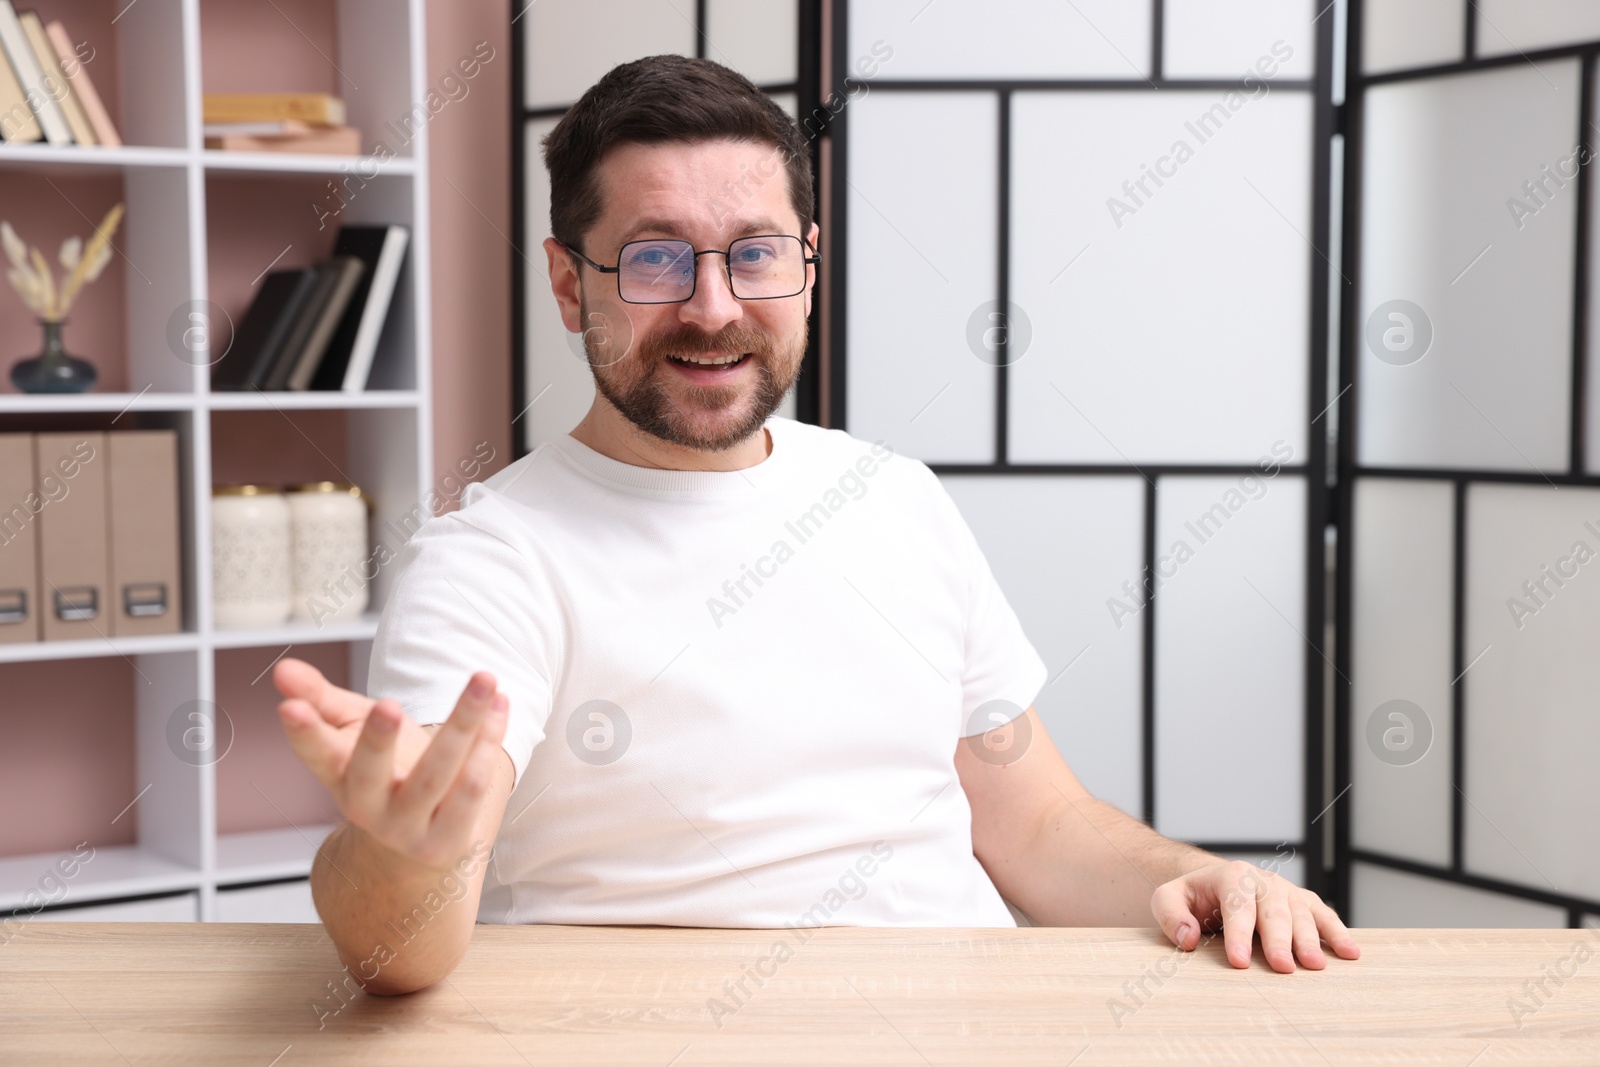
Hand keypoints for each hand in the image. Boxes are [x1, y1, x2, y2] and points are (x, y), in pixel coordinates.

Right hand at [273, 656, 507, 870]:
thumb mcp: (352, 730)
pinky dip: (489, 744)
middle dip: (376, 741)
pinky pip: (472, 789)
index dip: (303, 732)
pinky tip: (499, 707)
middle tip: (385, 706)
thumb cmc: (384, 771)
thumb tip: (283, 670)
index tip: (288, 706)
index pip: (316, 753)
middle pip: (369, 775)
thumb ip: (321, 699)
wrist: (414, 844)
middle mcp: (367, 808)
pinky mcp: (448, 838)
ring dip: (463, 725)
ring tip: (483, 680)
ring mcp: (408, 827)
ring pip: (436, 775)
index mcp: (339, 777)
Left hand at [1150, 860, 1360, 972]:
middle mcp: (1263, 881)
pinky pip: (1323, 916)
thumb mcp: (1167, 899)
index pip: (1236, 906)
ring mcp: (1286, 892)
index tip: (1237, 961)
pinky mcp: (1302, 904)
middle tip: (1283, 967)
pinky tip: (1350, 953)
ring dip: (1310, 939)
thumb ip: (1171, 915)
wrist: (1214, 884)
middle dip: (1278, 940)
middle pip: (1273, 911)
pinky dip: (1337, 933)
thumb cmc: (1192, 897)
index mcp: (1231, 876)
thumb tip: (1188, 938)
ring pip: (1301, 913)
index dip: (1237, 934)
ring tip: (1316, 965)